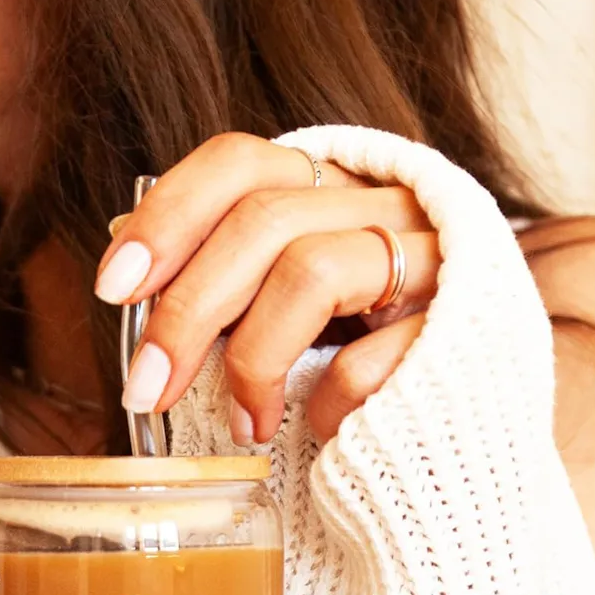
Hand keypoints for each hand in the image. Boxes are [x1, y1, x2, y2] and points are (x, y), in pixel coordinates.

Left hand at [96, 131, 440, 444]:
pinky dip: (326, 404)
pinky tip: (319, 431)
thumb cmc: (369, 357)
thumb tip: (124, 251)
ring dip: (252, 359)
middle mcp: (384, 207)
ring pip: (313, 270)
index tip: (115, 286)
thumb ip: (226, 273)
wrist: (479, 415)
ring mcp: (431, 263)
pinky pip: (369, 358)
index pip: (240, 164)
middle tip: (145, 388)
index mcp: (334, 191)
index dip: (168, 215)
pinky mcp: (461, 331)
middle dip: (186, 311)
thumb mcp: (291, 305)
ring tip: (243, 425)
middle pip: (264, 219)